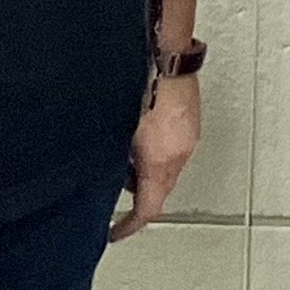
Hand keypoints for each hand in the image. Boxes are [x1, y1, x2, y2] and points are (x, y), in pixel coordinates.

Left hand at [109, 77, 199, 240]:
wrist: (168, 57)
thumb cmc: (141, 85)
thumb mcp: (116, 128)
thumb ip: (111, 155)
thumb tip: (96, 170)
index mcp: (159, 161)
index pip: (148, 209)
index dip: (130, 226)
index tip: (116, 232)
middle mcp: (179, 153)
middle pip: (161, 191)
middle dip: (141, 196)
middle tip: (120, 194)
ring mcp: (188, 138)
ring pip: (169, 170)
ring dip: (150, 173)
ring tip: (129, 159)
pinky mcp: (192, 123)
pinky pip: (176, 151)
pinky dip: (161, 153)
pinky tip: (146, 136)